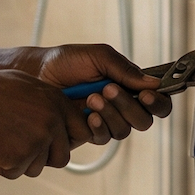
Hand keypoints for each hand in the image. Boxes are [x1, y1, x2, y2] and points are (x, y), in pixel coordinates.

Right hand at [0, 69, 95, 178]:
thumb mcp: (25, 87)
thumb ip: (47, 104)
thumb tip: (59, 122)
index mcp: (57, 102)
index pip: (82, 131)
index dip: (66, 141)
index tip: (52, 144)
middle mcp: (52, 122)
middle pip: (61, 157)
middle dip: (42, 158)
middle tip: (20, 149)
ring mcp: (37, 141)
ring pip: (36, 168)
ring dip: (18, 162)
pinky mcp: (19, 158)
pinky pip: (14, 172)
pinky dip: (0, 166)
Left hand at [28, 44, 173, 145]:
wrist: (36, 74)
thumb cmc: (66, 62)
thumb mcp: (98, 56)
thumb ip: (125, 69)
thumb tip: (153, 84)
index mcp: (129, 85)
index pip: (157, 100)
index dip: (158, 102)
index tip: (146, 94)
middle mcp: (121, 106)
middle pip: (144, 120)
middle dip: (129, 106)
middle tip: (109, 89)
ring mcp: (105, 120)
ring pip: (124, 130)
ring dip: (111, 114)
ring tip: (92, 98)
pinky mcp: (89, 133)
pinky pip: (104, 137)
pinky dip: (98, 126)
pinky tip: (86, 115)